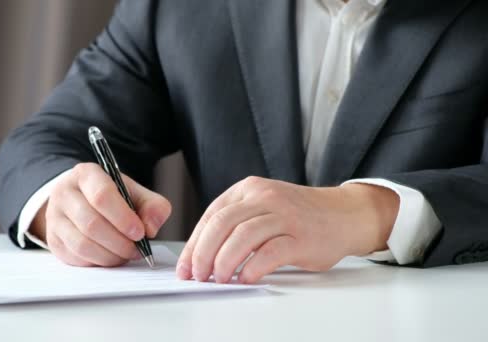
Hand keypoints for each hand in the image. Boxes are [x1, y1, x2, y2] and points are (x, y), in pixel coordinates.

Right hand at [30, 163, 171, 266]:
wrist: (82, 201)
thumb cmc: (111, 197)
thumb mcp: (135, 193)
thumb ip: (152, 206)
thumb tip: (151, 228)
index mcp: (86, 174)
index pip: (102, 195)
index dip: (123, 218)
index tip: (140, 233)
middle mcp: (65, 193)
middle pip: (91, 224)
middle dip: (120, 242)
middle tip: (137, 249)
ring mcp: (55, 218)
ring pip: (82, 244)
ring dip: (110, 256)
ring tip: (126, 254)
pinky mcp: (53, 240)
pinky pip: (76, 258)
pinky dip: (98, 262)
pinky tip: (111, 257)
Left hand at [176, 177, 398, 283]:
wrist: (344, 214)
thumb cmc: (299, 216)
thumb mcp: (263, 206)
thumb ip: (236, 223)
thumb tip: (202, 255)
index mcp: (249, 189)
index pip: (211, 215)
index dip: (194, 244)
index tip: (186, 267)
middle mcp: (265, 197)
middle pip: (221, 224)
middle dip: (203, 254)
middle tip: (198, 275)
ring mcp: (284, 215)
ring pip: (242, 236)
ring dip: (225, 261)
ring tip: (219, 278)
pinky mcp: (301, 236)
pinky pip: (270, 252)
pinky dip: (253, 268)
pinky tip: (246, 278)